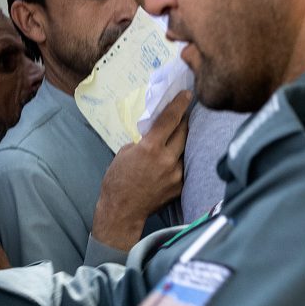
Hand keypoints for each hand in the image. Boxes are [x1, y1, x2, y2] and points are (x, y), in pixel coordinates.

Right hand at [90, 92, 191, 251]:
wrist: (122, 211)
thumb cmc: (117, 180)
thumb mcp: (125, 152)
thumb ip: (144, 141)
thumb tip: (156, 134)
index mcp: (151, 148)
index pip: (171, 119)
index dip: (180, 104)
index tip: (187, 94)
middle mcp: (167, 159)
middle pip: (184, 131)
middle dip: (183, 121)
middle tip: (183, 114)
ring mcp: (176, 174)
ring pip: (186, 149)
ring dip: (182, 141)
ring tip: (178, 137)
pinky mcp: (180, 186)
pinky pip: (184, 166)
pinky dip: (179, 160)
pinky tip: (173, 159)